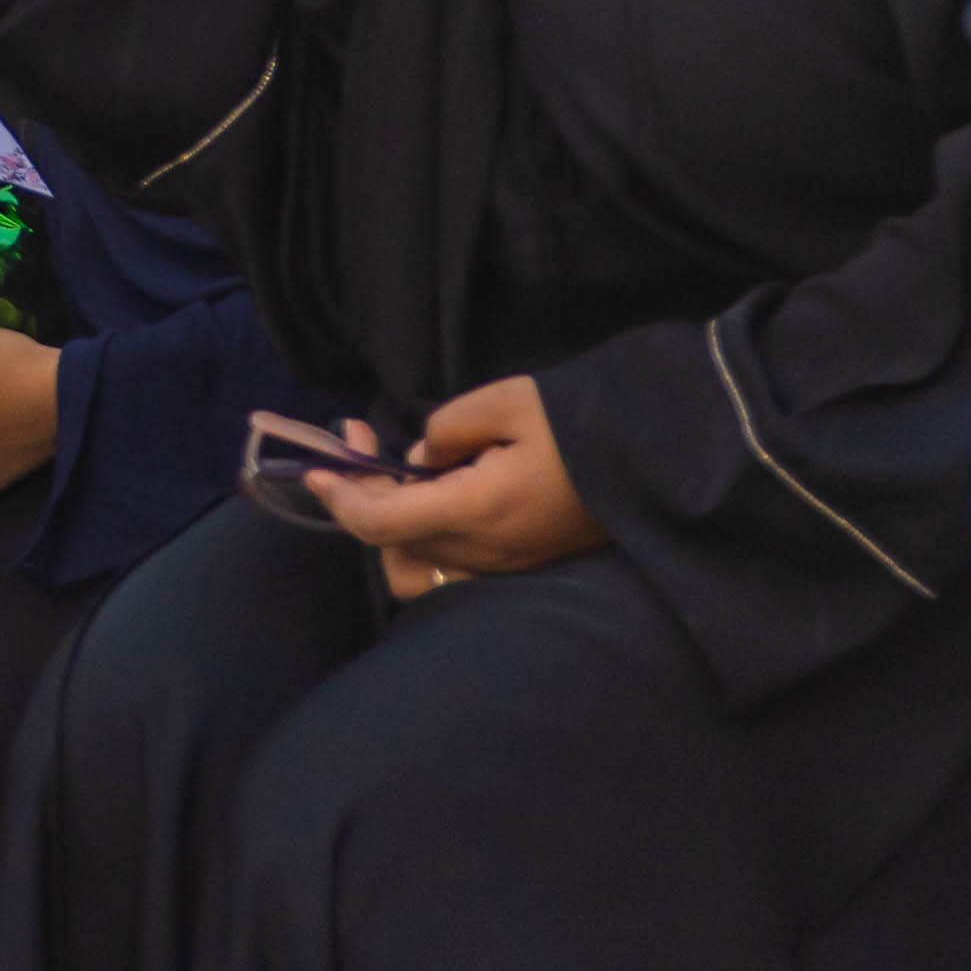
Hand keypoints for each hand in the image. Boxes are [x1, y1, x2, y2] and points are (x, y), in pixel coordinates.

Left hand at [314, 377, 607, 598]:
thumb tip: (420, 459)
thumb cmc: (579, 422)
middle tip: (360, 440)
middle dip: (363, 494)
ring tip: (394, 471)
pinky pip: (453, 566)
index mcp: (478, 512)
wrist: (654, 458)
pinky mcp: (523, 566)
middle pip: (395, 543)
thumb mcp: (503, 402)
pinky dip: (424, 535)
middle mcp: (486, 554)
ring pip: (420, 563)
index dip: (340, 498)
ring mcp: (507, 567)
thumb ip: (444, 429)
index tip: (316, 470)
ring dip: (392, 521)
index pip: (382, 523)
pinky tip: (431, 492)